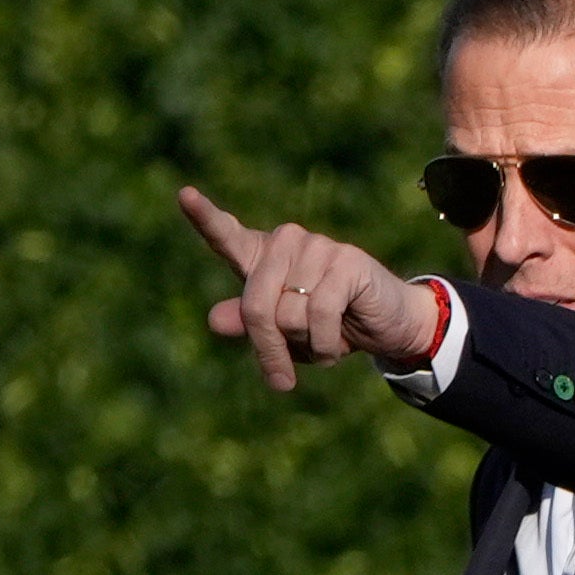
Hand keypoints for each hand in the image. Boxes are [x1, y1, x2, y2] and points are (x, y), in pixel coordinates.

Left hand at [176, 185, 434, 391]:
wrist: (389, 327)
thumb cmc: (329, 327)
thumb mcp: (284, 332)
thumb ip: (250, 324)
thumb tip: (214, 321)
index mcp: (262, 255)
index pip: (226, 234)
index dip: (204, 216)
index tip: (185, 195)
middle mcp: (286, 241)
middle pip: (255, 306)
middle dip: (269, 348)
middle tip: (281, 378)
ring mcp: (317, 247)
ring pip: (289, 315)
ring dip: (307, 346)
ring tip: (324, 345)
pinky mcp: (346, 262)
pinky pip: (320, 315)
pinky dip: (325, 344)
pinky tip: (335, 347)